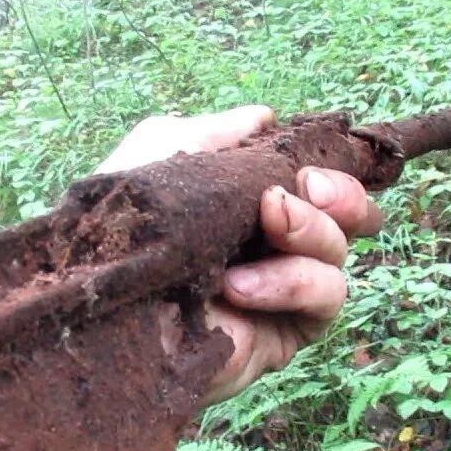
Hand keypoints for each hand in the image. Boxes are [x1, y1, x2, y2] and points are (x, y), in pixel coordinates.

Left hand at [96, 106, 383, 405]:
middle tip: (306, 188)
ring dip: (310, 231)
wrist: (100, 305)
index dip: (330, 171)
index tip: (305, 165)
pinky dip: (293, 282)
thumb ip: (216, 133)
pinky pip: (324, 300)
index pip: (318, 184)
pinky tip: (241, 285)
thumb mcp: (162, 155)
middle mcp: (274, 246)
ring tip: (266, 225)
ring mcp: (282, 292)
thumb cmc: (120, 227)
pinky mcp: (283, 335)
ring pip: (339, 255)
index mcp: (250, 204)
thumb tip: (266, 116)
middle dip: (340, 196)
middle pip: (350, 218)